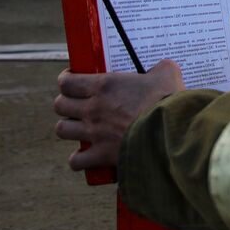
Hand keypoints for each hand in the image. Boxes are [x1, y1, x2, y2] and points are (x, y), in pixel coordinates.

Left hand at [53, 59, 184, 170]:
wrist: (169, 132)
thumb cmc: (167, 100)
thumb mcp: (167, 74)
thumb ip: (162, 68)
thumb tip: (164, 68)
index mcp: (104, 85)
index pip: (67, 82)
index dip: (66, 80)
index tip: (71, 80)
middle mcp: (93, 108)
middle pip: (60, 105)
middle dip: (65, 104)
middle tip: (77, 104)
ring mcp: (94, 133)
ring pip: (62, 130)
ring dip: (69, 128)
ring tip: (80, 128)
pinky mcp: (101, 155)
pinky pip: (76, 161)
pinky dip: (78, 159)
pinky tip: (86, 156)